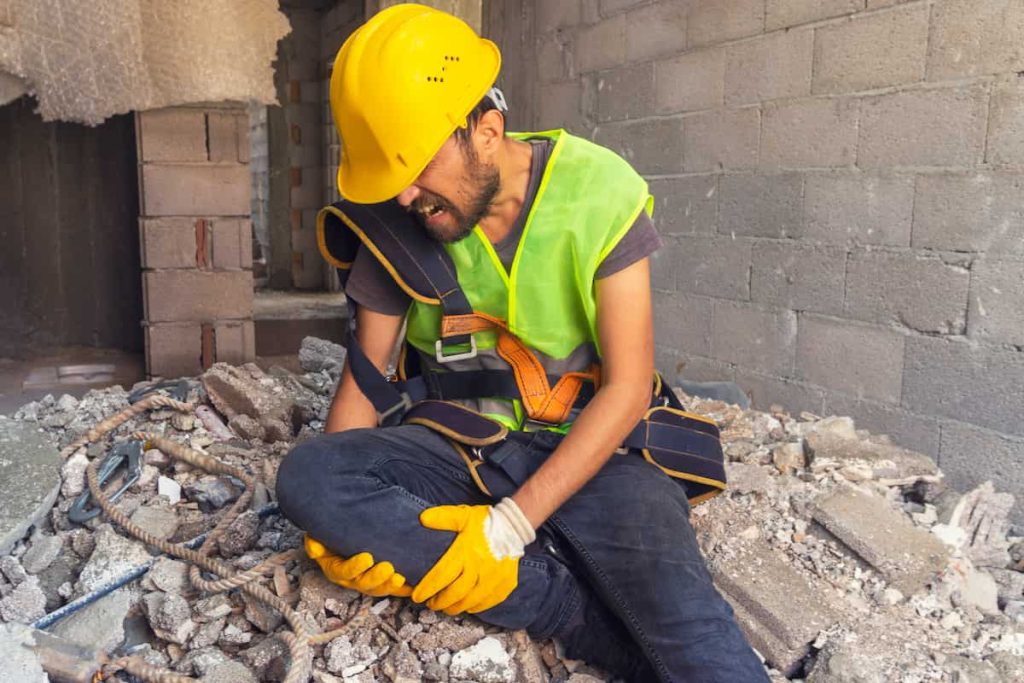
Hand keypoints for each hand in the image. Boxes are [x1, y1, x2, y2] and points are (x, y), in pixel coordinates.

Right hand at [304, 535, 411, 597]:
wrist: (346, 533)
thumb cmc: (333, 535)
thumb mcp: (320, 536)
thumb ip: (316, 542)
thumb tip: (315, 549)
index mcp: (337, 569)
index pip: (344, 572)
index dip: (354, 567)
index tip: (366, 557)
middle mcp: (353, 579)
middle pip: (364, 584)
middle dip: (376, 578)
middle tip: (388, 568)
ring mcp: (369, 582)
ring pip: (379, 588)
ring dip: (390, 585)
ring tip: (400, 578)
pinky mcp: (383, 581)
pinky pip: (394, 588)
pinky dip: (404, 588)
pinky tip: (413, 585)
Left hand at [412, 498, 535, 614]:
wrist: (514, 526)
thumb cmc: (485, 522)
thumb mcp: (463, 515)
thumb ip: (442, 517)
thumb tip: (422, 518)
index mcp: (466, 552)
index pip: (442, 575)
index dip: (427, 588)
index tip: (417, 596)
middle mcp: (480, 568)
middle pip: (455, 593)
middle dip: (440, 603)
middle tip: (431, 605)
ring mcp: (495, 578)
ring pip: (471, 601)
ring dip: (456, 608)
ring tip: (446, 608)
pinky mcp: (506, 584)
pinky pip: (488, 602)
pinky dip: (475, 607)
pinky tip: (467, 606)